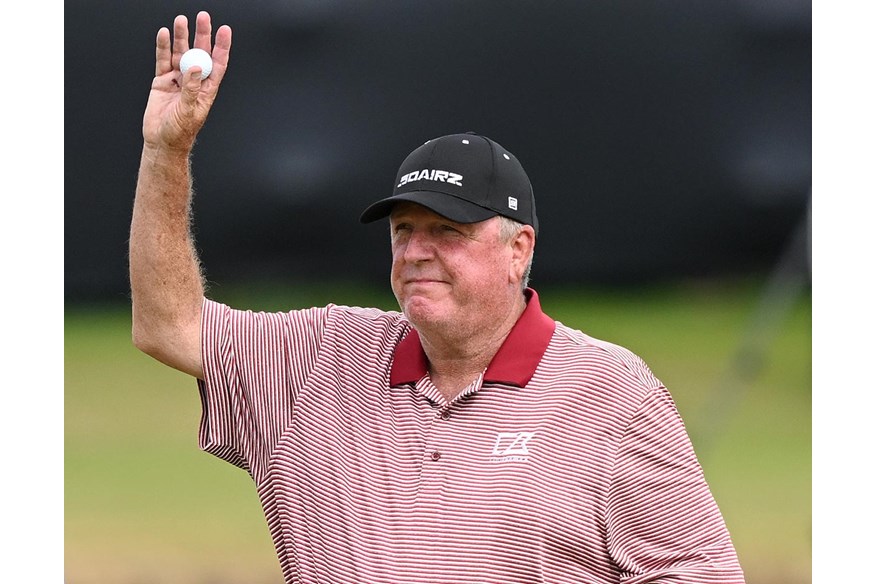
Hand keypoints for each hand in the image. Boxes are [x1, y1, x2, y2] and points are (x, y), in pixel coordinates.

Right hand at [142, 11, 231, 151]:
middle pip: (199, 53)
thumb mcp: (189, 111)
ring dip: (181, 37)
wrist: (161, 140)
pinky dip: (163, 47)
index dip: (221, 47)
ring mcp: (178, 79)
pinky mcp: (162, 80)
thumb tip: (196, 69)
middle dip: (201, 35)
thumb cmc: (180, 132)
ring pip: (180, 53)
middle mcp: (194, 81)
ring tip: (180, 21)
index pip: (217, 63)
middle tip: (203, 18)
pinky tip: (164, 34)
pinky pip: (163, 60)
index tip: (224, 30)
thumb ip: (192, 89)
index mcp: (206, 89)